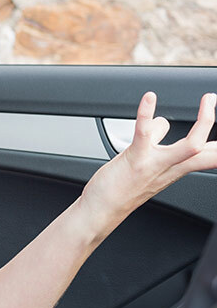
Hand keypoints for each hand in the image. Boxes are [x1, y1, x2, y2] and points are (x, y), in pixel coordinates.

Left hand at [82, 92, 216, 224]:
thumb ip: (156, 140)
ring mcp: (154, 164)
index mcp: (174, 167)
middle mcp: (170, 167)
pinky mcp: (135, 159)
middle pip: (208, 153)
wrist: (102, 210)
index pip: (209, 156)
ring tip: (210, 99)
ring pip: (191, 146)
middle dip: (216, 131)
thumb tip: (162, 120)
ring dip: (205, 121)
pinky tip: (150, 97)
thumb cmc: (120, 186)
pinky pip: (145, 134)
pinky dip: (147, 113)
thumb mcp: (145, 161)